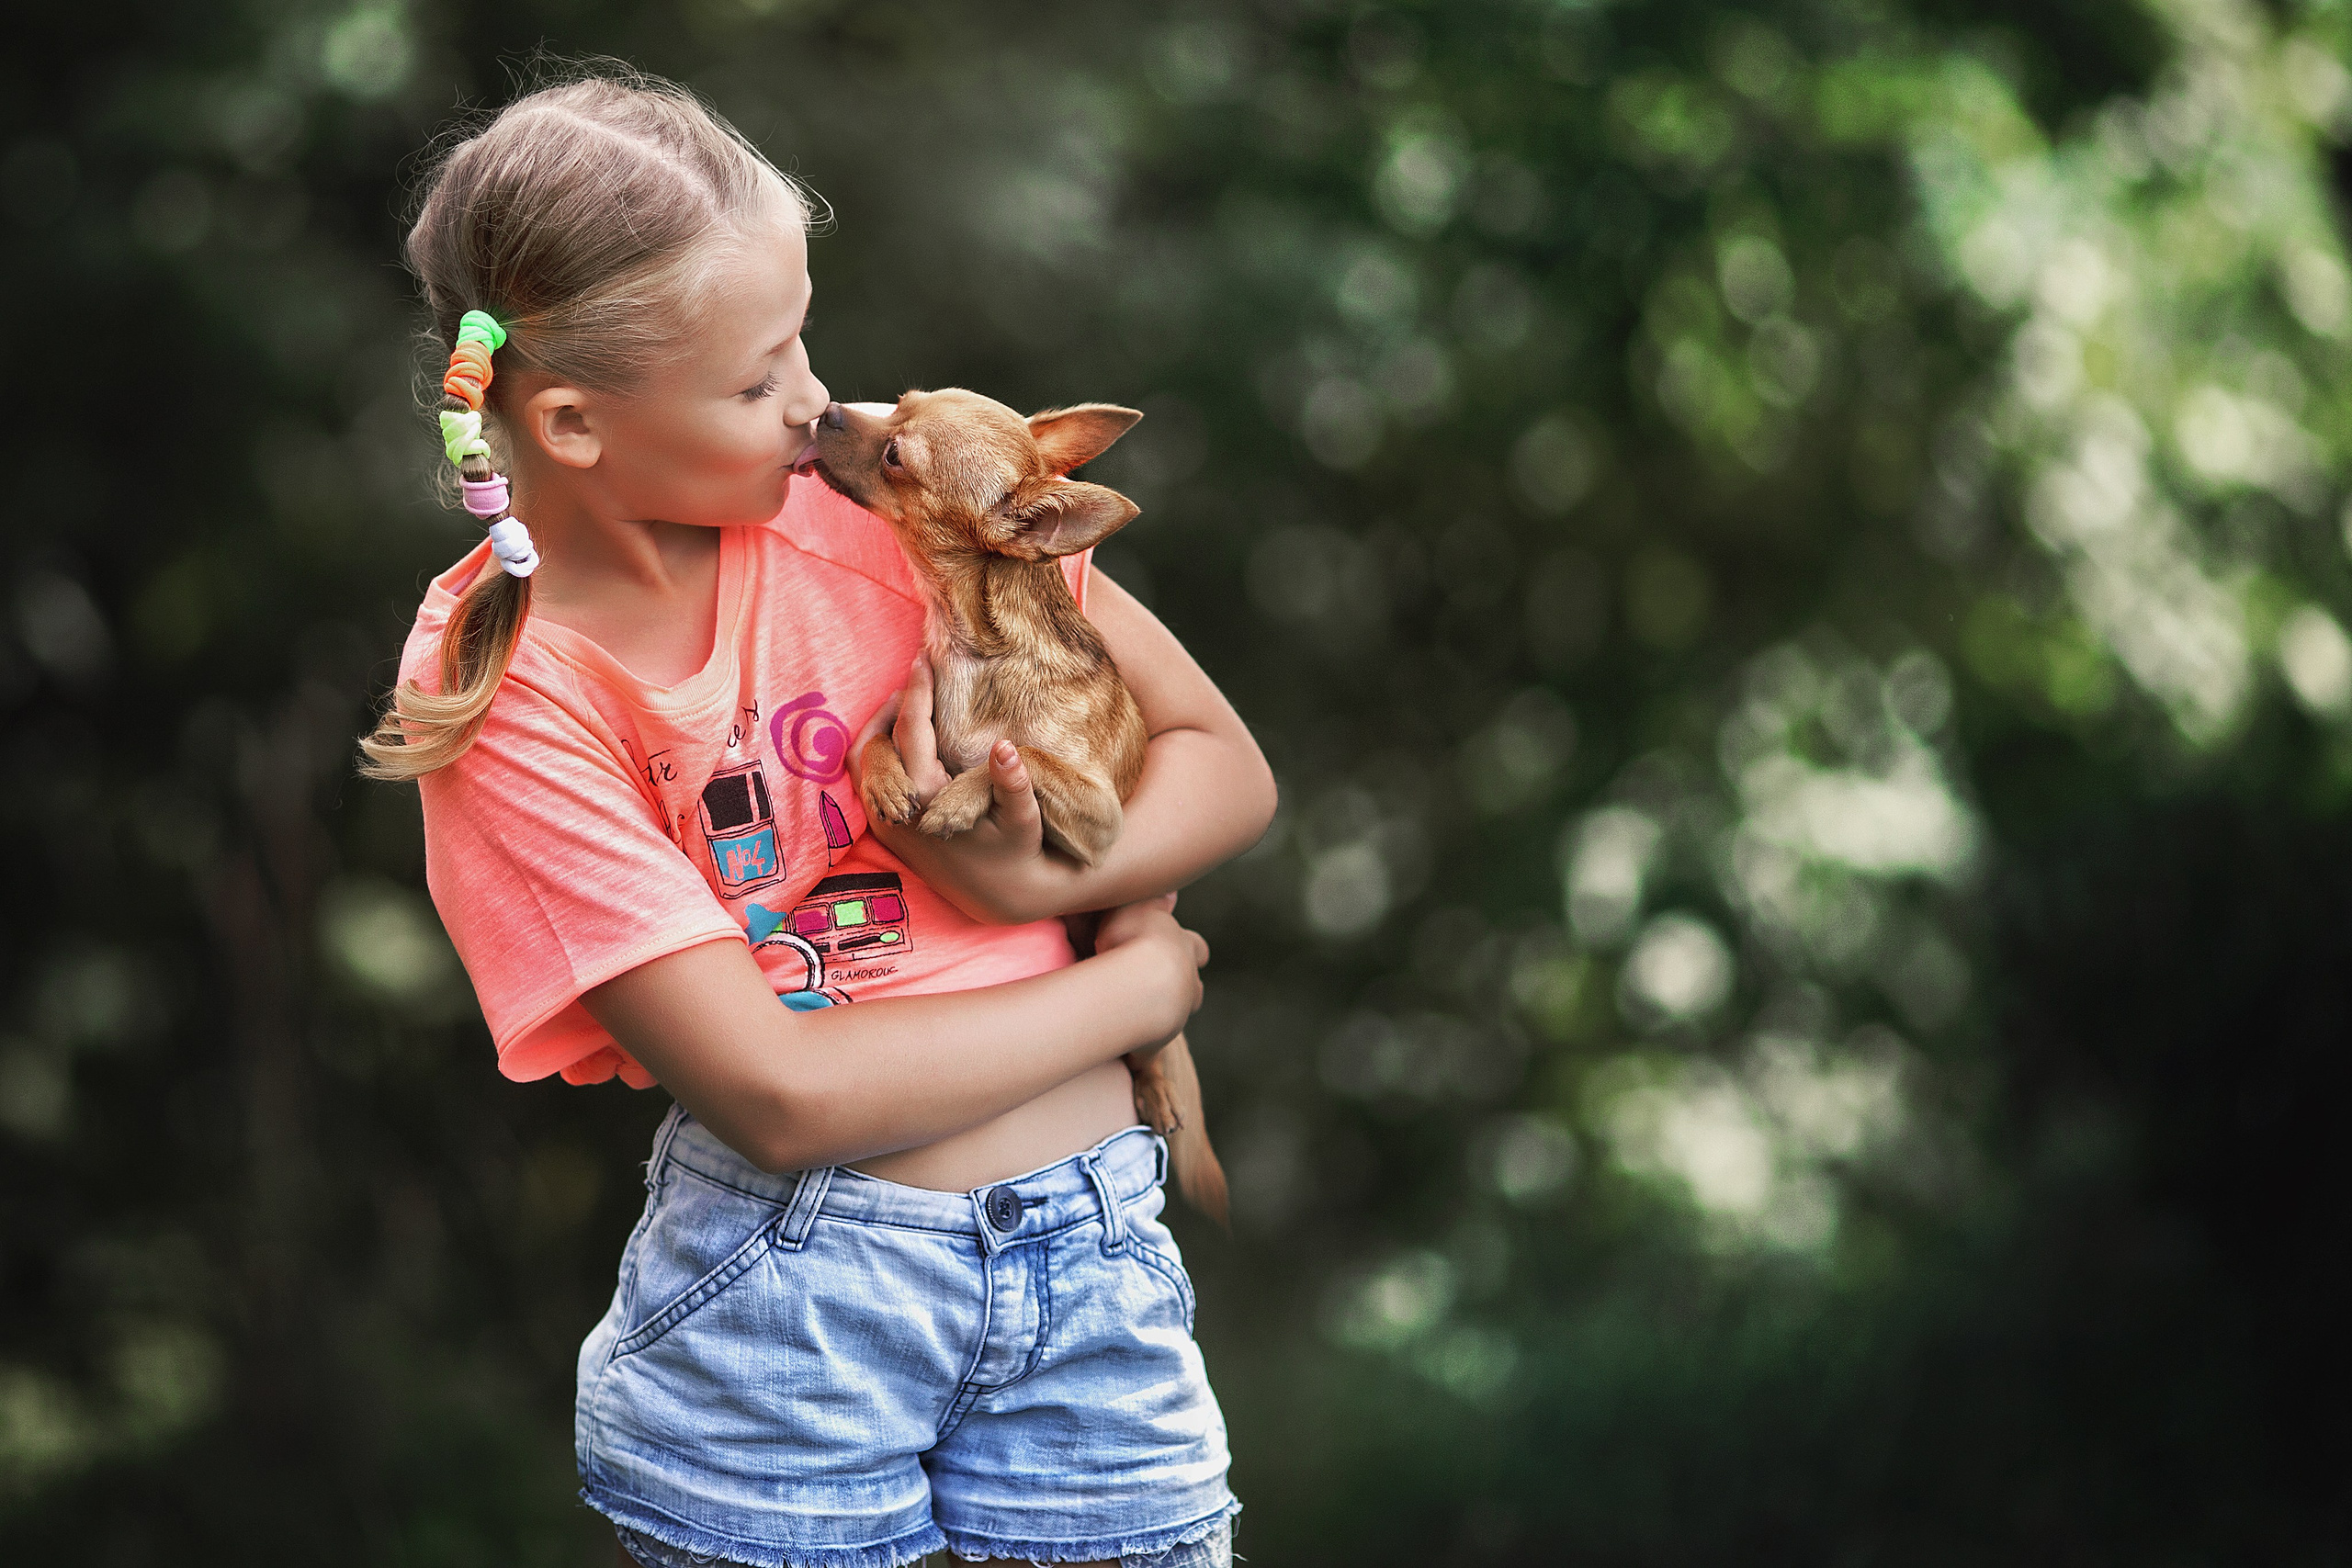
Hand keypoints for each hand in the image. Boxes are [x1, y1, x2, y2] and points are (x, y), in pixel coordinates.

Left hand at [854, 660, 1077, 923]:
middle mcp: (898, 809)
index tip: (924, 660)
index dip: (917, 692)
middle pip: (877, 741)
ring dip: (880, 728)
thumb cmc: (1019, 851)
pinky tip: (901, 739)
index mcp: (928, 798)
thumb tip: (1006, 748)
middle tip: (916, 676)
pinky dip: (878, 753)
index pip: (912, 731)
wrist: (1001, 895)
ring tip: (905, 704)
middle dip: (895, 704)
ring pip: (863, 762)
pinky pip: (867, 781)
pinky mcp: (887, 830)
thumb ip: (1015, 783)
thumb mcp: (1025, 819)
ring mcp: (887, 821)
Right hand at [1095, 893, 1207, 1050]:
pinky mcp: (1154, 1044)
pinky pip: (1146, 1052)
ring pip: (1178, 1017)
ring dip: (1165, 1016)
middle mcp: (1185, 983)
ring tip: (1143, 1017)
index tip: (1183, 949)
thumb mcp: (1140, 906)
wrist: (1139, 984)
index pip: (1196, 948)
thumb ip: (1154, 901)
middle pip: (1195, 989)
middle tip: (1163, 987)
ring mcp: (1174, 1016)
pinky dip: (1138, 1053)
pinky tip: (1125, 1055)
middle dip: (1184, 987)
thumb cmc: (1132, 937)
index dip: (1190, 948)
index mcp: (1183, 947)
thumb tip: (1171, 892)